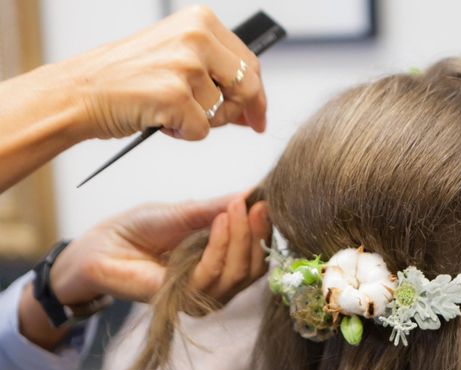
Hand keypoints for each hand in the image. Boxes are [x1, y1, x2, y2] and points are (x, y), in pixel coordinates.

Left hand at [49, 196, 270, 305]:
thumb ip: (221, 207)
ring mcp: (203, 294)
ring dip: (239, 238)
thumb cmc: (141, 227)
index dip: (264, 230)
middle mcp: (217, 281)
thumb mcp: (187, 210)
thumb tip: (254, 193)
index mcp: (222, 261)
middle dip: (255, 234)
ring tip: (232, 209)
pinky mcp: (185, 300)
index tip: (264, 202)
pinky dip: (219, 246)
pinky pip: (213, 275)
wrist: (104, 244)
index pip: (257, 254)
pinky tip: (219, 221)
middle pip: (254, 267)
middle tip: (251, 205)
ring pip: (238, 273)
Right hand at [57, 5, 265, 139]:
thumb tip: (251, 104)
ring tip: (170, 112)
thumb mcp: (175, 57)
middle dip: (243, 112)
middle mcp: (197, 37)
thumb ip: (214, 71)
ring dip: (202, 122)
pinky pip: (202, 131)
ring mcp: (186, 66)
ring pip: (222, 112)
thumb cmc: (125, 78)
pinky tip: (161, 122)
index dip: (257, 94)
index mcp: (200, 21)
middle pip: (247, 86)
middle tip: (243, 127)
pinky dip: (184, 135)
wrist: (80, 92)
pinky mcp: (175, 96)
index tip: (258, 114)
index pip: (249, 62)